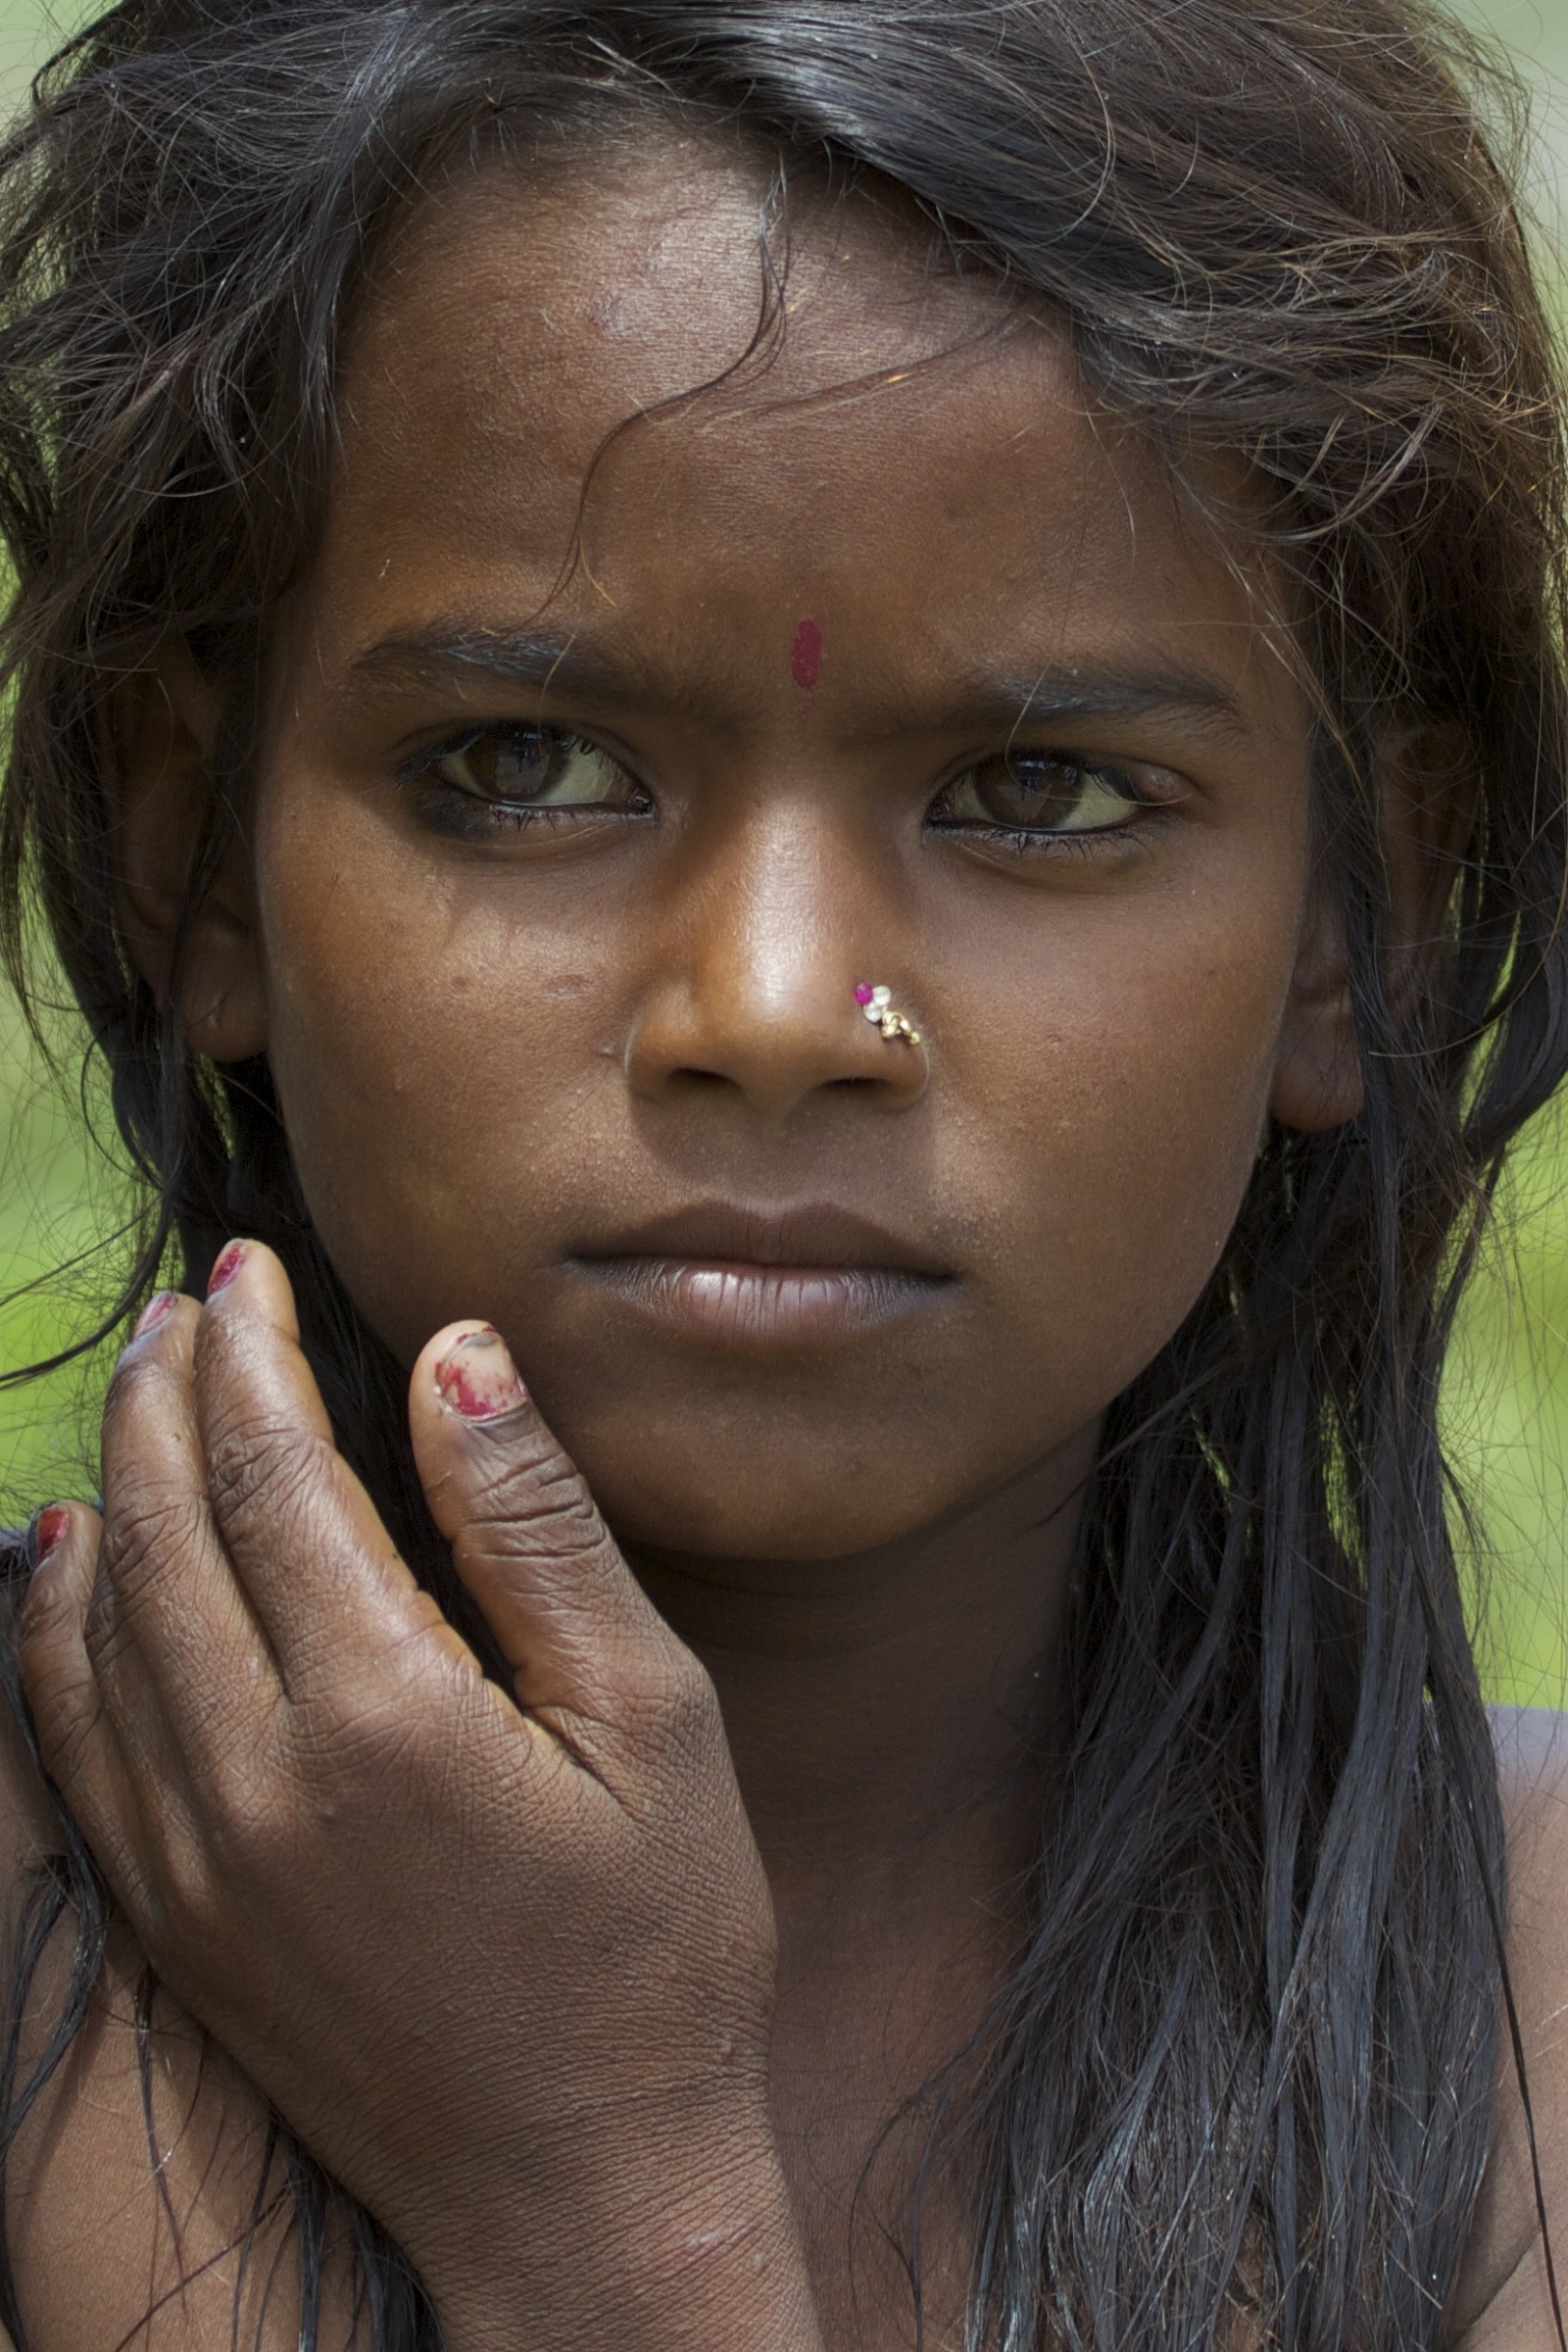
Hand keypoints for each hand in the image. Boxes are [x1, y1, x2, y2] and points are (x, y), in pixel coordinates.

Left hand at [18, 1242, 821, 2351]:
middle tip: (187, 1297)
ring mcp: (194, 1857)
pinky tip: (63, 1556)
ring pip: (99, 1620)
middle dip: (167, 1390)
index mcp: (384, 1710)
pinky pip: (71, 1738)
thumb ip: (537, 1528)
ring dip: (107, 1480)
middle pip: (165, 1526)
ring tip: (134, 1383)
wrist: (581, 2188)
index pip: (270, 1475)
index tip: (249, 1267)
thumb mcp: (652, 1720)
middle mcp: (254, 1777)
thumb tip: (457, 1355)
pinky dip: (51, 1626)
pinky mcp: (175, 1918)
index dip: (252, 1355)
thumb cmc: (656, 1948)